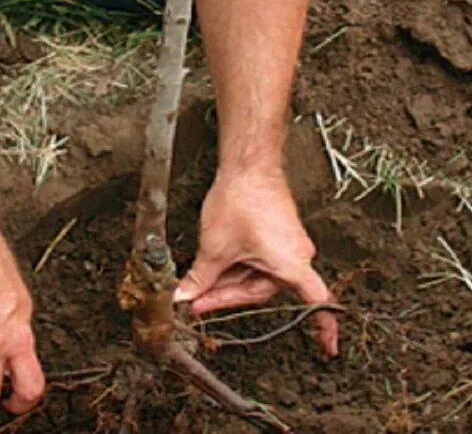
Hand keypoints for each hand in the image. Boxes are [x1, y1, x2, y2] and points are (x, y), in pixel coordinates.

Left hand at [175, 169, 338, 356]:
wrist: (248, 166)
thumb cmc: (241, 202)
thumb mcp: (215, 248)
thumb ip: (201, 277)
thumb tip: (186, 297)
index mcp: (292, 264)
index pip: (315, 304)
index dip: (323, 327)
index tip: (329, 349)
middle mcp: (296, 257)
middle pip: (262, 292)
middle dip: (227, 296)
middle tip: (196, 302)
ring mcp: (286, 245)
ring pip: (255, 276)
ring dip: (226, 280)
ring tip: (196, 282)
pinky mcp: (276, 236)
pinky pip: (255, 261)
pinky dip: (234, 266)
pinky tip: (211, 266)